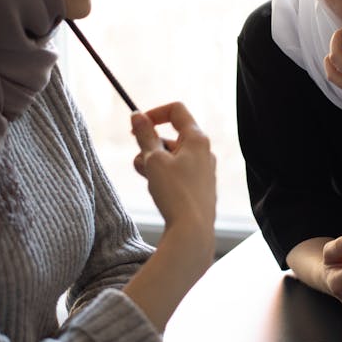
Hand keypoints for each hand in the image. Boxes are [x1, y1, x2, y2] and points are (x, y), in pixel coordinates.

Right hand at [131, 102, 215, 260]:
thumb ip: (144, 135)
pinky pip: (178, 173)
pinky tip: (158, 192)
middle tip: (139, 161)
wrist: (193, 231)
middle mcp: (205, 151)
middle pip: (172, 136)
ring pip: (173, 157)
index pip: (176, 110)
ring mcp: (205, 171)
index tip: (136, 126)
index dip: (154, 113)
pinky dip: (164, 176)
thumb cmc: (175, 192)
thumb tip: (137, 115)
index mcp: (197, 138)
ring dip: (154, 163)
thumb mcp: (154, 160)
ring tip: (147, 179)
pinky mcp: (201, 188)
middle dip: (150, 146)